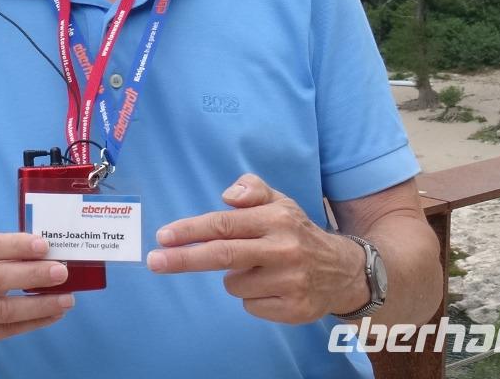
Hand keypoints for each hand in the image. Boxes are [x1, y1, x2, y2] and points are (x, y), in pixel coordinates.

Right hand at [0, 232, 76, 352]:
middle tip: (60, 271)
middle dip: (32, 275)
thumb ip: (0, 255)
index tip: (43, 244)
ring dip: (40, 305)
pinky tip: (54, 314)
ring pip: (4, 311)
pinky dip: (35, 322)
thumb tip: (44, 254)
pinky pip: (8, 330)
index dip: (15, 246)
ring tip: (66, 299)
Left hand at [145, 173, 365, 322]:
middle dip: (184, 259)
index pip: (225, 224)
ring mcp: (290, 282)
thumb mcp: (279, 202)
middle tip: (155, 261)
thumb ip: (251, 189)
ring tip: (258, 269)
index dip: (191, 230)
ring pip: (233, 284)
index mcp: (276, 219)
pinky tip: (271, 287)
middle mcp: (284, 249)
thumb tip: (227, 195)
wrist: (343, 271)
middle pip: (223, 255)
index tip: (163, 237)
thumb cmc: (296, 232)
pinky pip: (250, 305)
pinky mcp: (294, 309)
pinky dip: (252, 298)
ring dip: (235, 278)